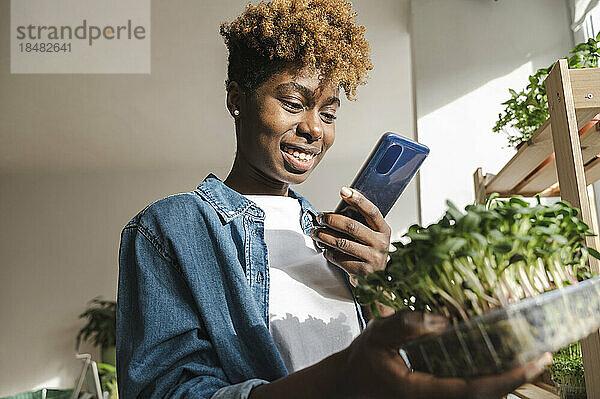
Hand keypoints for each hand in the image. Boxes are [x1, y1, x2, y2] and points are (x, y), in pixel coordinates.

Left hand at [310, 187, 390, 281]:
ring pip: (342, 243)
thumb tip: (338, 207)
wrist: (377, 281)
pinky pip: (338, 258)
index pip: (371, 211)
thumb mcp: (371, 235)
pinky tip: (325, 248)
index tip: (344, 190)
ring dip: (324, 235)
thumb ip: (359, 221)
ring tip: (315, 232)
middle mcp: (380, 243)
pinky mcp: (361, 271)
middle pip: (352, 226)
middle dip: (331, 219)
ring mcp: (372, 258)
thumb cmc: (370, 252)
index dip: (358, 200)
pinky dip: (328, 252)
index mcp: (383, 230)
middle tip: (320, 217)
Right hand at [336, 310, 552, 398]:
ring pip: (480, 398)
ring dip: (506, 380)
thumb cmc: (361, 361)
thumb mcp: (376, 335)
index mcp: (421, 391)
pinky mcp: (436, 396)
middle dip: (517, 379)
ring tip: (528, 357)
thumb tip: (444, 319)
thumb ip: (405, 325)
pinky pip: (469, 392)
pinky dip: (489, 380)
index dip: (508, 377)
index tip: (534, 362)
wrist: (348, 385)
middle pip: (487, 398)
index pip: (474, 389)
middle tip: (542, 356)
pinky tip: (498, 361)